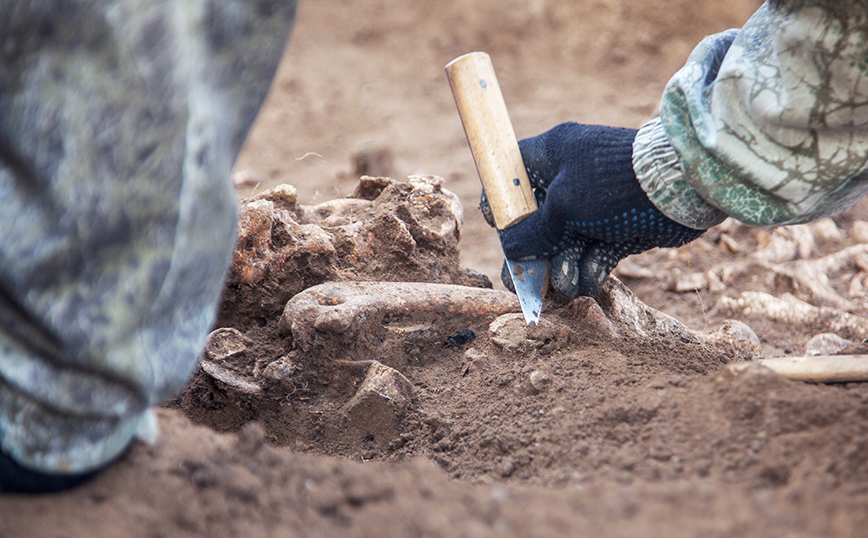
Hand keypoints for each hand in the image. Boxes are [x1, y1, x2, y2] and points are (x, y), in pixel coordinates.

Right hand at [481, 122, 704, 297]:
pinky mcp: (615, 229)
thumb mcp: (563, 206)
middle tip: (526, 286)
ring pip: (563, 245)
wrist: (682, 190)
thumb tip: (509, 250)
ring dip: (562, 269)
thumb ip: (531, 231)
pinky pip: (590, 254)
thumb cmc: (615, 184)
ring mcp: (592, 207)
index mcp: (550, 156)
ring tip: (568, 286)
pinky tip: (589, 282)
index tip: (503, 232)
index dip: (501, 207)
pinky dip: (588, 270)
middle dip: (532, 256)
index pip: (510, 178)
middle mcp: (568, 180)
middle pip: (534, 223)